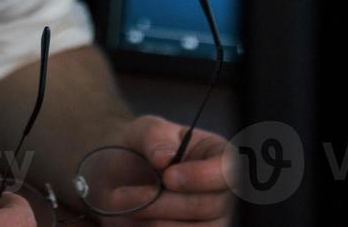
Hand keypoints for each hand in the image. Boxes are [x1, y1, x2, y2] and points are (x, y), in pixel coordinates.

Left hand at [99, 115, 234, 225]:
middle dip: (163, 203)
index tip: (168, 177)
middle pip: (209, 207)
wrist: (119, 176)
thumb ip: (156, 138)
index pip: (228, 170)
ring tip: (123, 207)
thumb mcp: (144, 131)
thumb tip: (165, 158)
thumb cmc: (140, 148)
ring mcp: (213, 221)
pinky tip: (131, 221)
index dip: (202, 177)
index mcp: (219, 156)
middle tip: (121, 195)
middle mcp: (223, 192)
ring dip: (154, 221)